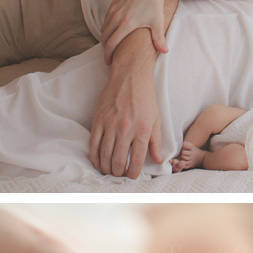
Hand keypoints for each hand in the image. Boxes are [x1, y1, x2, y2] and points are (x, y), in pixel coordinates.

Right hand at [88, 34, 163, 178]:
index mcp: (142, 130)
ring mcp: (110, 124)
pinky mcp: (99, 119)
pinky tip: (97, 162)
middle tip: (119, 175)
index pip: (137, 161)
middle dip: (118, 173)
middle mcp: (126, 129)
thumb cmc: (145, 97)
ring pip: (105, 155)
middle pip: (118, 161)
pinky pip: (93, 143)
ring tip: (109, 171)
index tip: (132, 177)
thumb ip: (156, 142)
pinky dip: (94, 156)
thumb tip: (159, 160)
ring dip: (106, 168)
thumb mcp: (156, 119)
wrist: (130, 76)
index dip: (133, 174)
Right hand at [100, 0, 170, 60]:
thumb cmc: (155, 3)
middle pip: (104, 38)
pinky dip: (106, 27)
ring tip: (111, 44)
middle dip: (105, 48)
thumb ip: (159, 39)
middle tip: (110, 56)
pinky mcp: (113, 2)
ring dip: (105, 38)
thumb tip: (165, 52)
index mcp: (126, 24)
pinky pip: (105, 19)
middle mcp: (116, 17)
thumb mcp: (158, 22)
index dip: (108, 55)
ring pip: (103, 28)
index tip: (109, 62)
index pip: (111, 44)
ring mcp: (114, 9)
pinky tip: (113, 31)